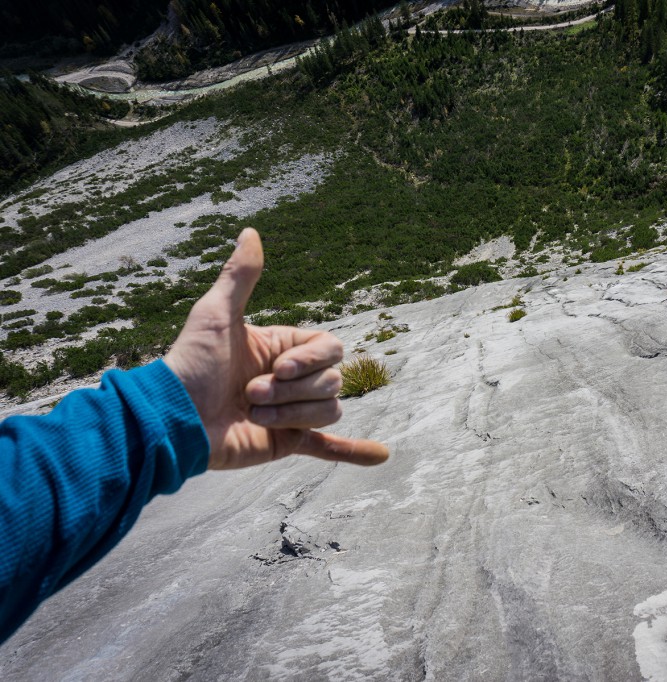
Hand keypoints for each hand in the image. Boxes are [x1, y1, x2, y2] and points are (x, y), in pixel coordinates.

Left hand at [164, 228, 388, 469]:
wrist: (174, 420)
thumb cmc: (191, 364)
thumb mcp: (216, 314)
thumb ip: (240, 276)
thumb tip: (250, 231)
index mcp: (283, 348)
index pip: (329, 348)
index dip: (311, 359)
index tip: (280, 367)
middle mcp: (292, 380)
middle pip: (331, 381)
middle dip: (292, 391)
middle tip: (250, 394)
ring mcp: (293, 412)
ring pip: (328, 409)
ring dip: (290, 413)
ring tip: (253, 415)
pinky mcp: (289, 442)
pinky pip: (329, 446)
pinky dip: (355, 451)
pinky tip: (381, 457)